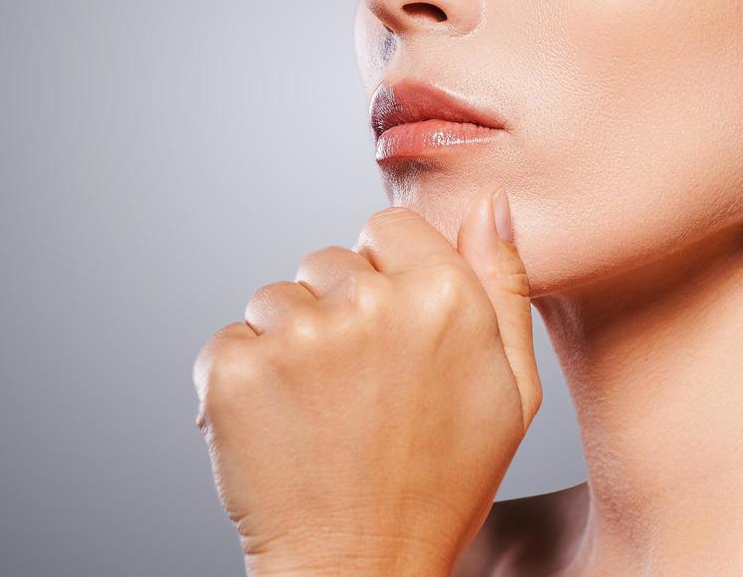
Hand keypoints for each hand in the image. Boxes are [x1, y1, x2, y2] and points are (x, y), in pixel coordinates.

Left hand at [192, 184, 540, 575]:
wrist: (360, 570)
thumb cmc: (441, 486)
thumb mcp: (511, 389)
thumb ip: (503, 283)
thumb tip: (492, 203)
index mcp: (442, 295)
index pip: (389, 229)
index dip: (388, 280)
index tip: (392, 336)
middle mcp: (368, 302)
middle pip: (329, 261)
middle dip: (337, 311)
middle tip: (359, 391)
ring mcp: (297, 335)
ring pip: (276, 299)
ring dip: (288, 345)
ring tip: (319, 415)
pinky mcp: (235, 368)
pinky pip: (232, 340)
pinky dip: (245, 380)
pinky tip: (280, 428)